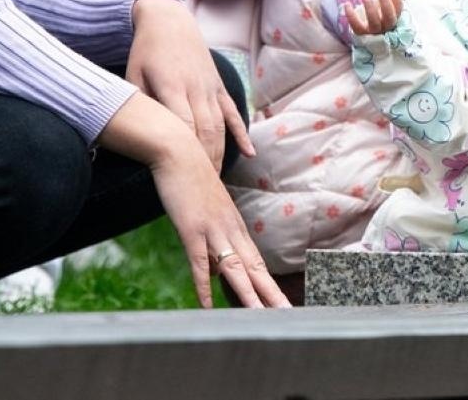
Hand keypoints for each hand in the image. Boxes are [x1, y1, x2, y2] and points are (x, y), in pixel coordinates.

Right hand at [98, 95, 288, 307]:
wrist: (180, 151)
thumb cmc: (191, 181)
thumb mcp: (206, 213)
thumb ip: (210, 243)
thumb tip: (212, 270)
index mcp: (235, 227)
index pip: (257, 264)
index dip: (268, 287)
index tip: (282, 305)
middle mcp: (230, 230)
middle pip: (255, 269)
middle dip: (270, 295)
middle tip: (287, 316)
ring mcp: (213, 230)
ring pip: (234, 268)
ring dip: (248, 295)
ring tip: (260, 317)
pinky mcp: (192, 229)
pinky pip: (199, 262)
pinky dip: (204, 286)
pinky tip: (206, 306)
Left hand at [127, 0, 252, 172]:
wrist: (169, 19)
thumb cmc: (144, 51)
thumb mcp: (132, 74)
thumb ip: (137, 104)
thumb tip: (126, 136)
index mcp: (171, 88)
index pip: (183, 127)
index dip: (186, 153)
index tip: (183, 179)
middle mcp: (196, 89)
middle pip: (205, 133)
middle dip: (205, 164)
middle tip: (203, 194)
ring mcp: (211, 88)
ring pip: (220, 127)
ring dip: (221, 155)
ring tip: (218, 183)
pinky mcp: (219, 86)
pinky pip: (233, 113)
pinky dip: (242, 134)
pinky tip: (250, 154)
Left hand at [345, 0, 403, 36]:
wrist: (370, 33)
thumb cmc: (379, 13)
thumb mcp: (385, 2)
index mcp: (394, 16)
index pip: (398, 5)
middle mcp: (386, 24)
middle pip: (388, 15)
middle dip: (384, 0)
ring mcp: (374, 30)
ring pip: (374, 21)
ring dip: (370, 7)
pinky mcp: (362, 33)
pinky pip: (356, 26)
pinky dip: (351, 16)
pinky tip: (347, 4)